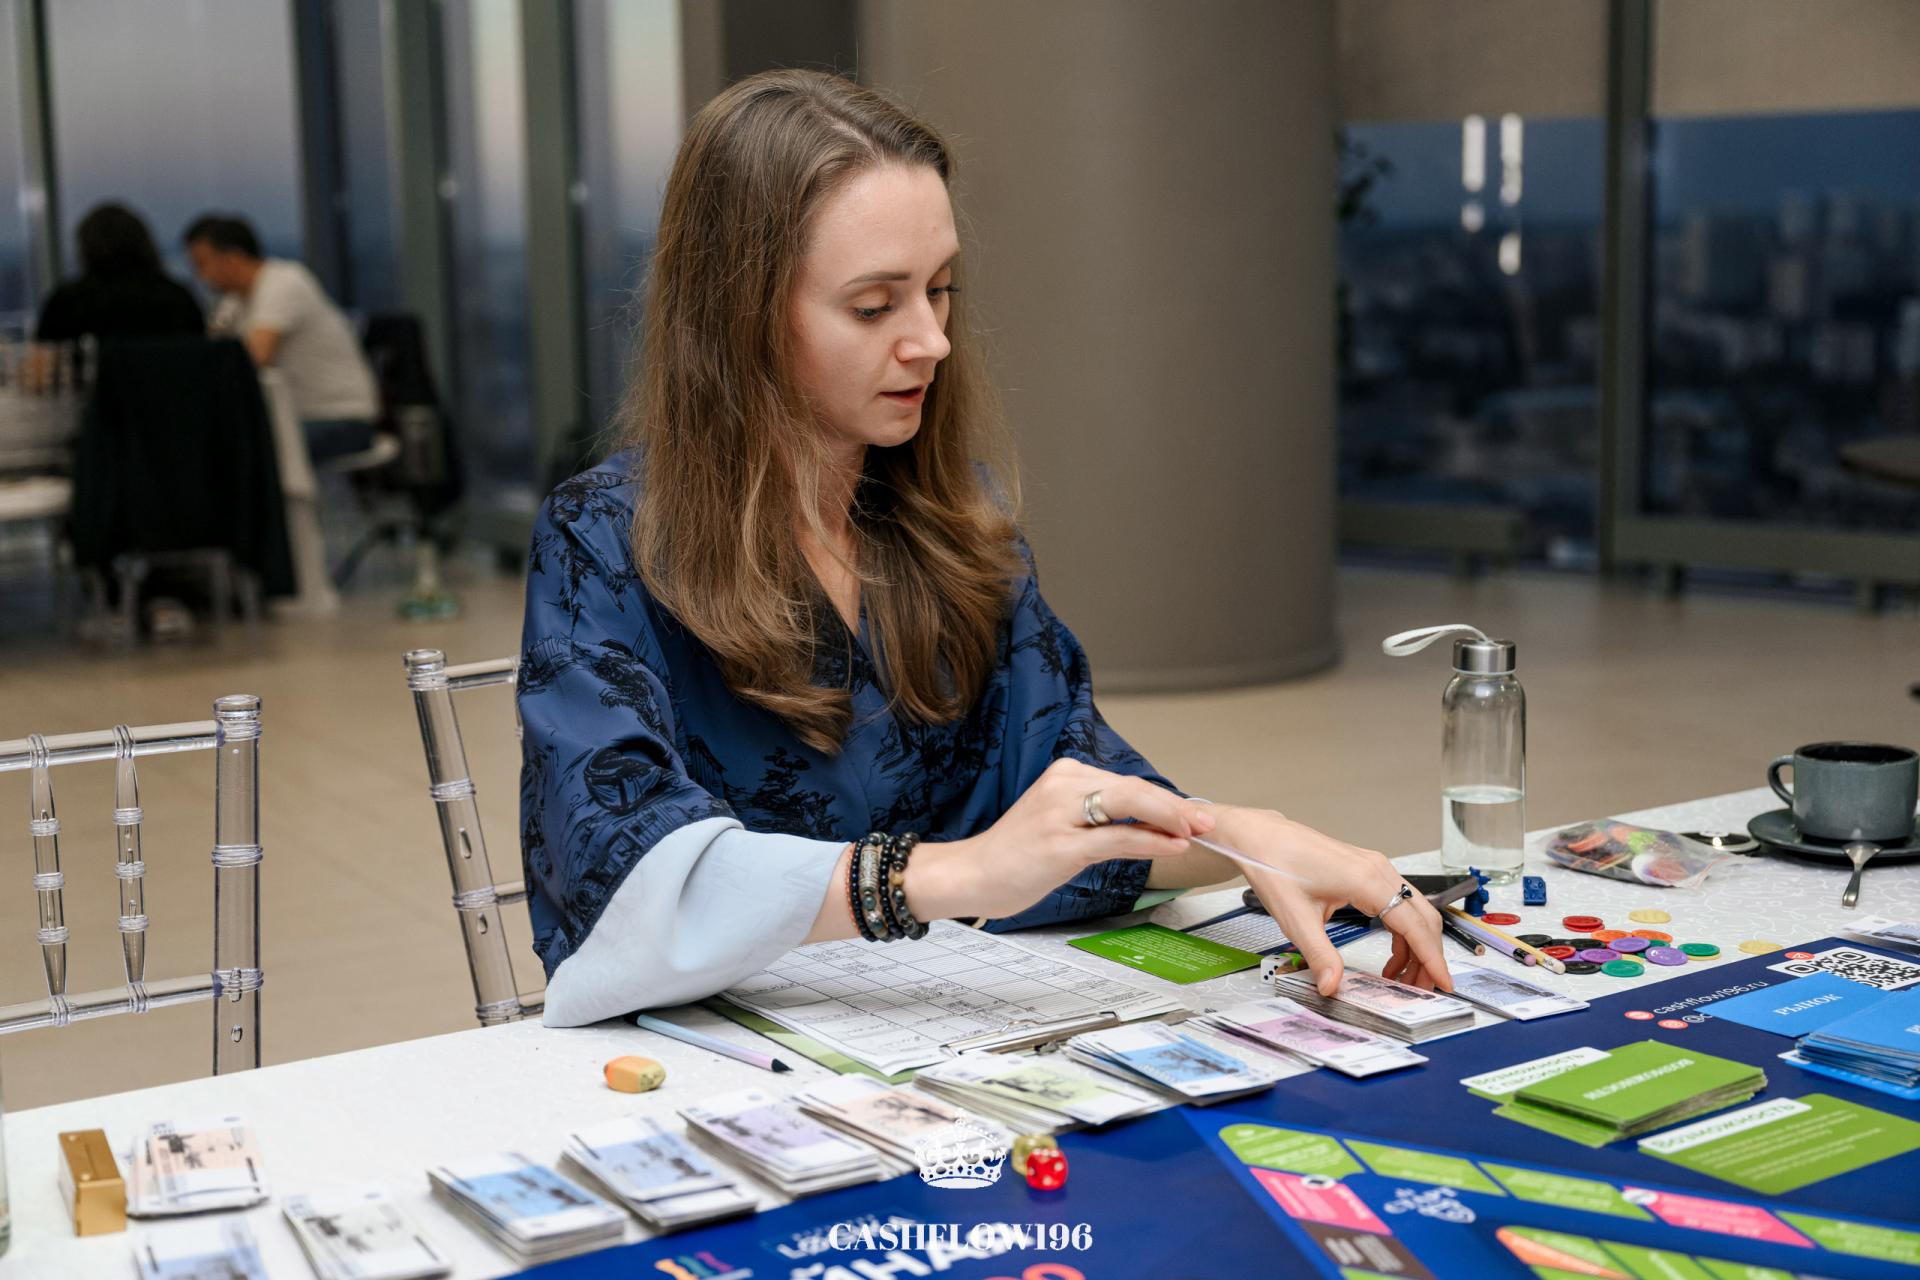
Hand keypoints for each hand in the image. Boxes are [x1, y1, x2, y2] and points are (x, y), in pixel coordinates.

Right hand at [908, 758, 1212, 920]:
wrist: (969, 874)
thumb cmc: (1014, 856)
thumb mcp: (1062, 827)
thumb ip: (1101, 821)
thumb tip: (1152, 828)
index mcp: (1065, 775)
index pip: (1127, 784)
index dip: (1166, 800)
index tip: (1194, 813)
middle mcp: (1063, 785)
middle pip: (1133, 788)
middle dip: (1176, 805)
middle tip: (1208, 819)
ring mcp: (1060, 813)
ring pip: (1128, 805)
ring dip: (1170, 819)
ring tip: (1198, 830)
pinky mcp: (1059, 843)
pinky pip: (1114, 837)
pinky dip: (1149, 840)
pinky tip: (1171, 845)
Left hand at [1216, 807, 1451, 995]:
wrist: (1262, 838)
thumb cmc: (1275, 867)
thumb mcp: (1295, 918)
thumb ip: (1319, 955)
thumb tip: (1332, 985)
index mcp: (1366, 880)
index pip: (1414, 925)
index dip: (1432, 958)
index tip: (1444, 983)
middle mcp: (1379, 870)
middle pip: (1424, 918)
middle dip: (1429, 957)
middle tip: (1423, 990)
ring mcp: (1376, 868)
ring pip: (1414, 911)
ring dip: (1416, 947)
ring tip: (1404, 980)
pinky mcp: (1368, 871)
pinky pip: (1399, 904)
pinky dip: (1402, 933)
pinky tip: (1391, 958)